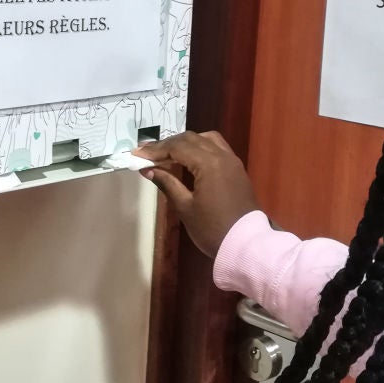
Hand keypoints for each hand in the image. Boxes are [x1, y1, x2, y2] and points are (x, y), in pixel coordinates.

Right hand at [134, 131, 259, 257]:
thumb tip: (148, 170)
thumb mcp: (185, 208)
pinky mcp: (237, 169)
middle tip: (147, 153)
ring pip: (206, 139)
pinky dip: (200, 147)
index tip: (137, 155)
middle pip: (191, 139)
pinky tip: (189, 158)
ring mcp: (232, 161)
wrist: (246, 244)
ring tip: (167, 153)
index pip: (177, 147)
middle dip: (168, 144)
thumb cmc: (212, 229)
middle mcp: (222, 155)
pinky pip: (217, 148)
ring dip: (186, 142)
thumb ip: (167, 183)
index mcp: (209, 163)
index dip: (155, 150)